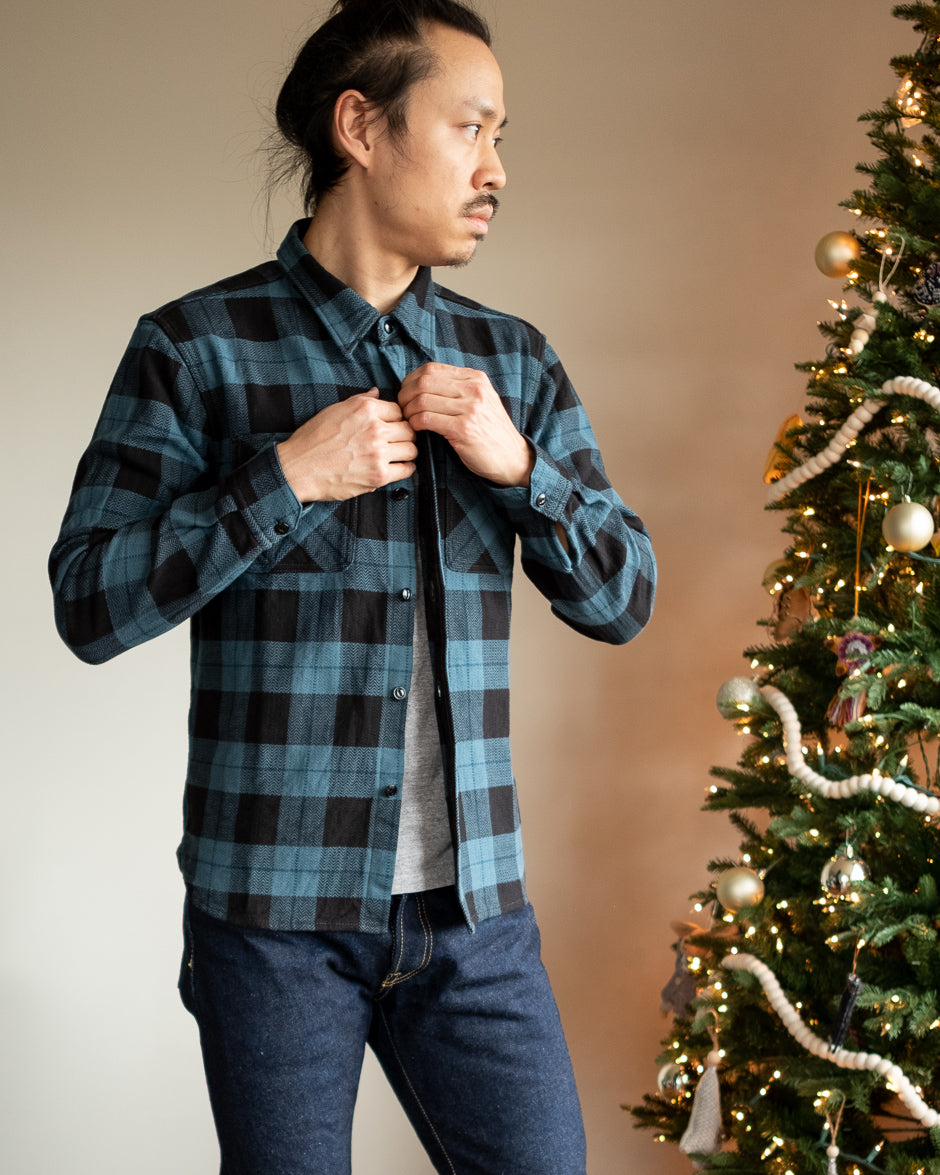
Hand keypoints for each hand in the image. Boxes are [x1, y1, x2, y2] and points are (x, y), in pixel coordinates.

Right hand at [276, 389, 417, 502]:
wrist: (298, 468)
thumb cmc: (313, 439)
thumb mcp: (334, 410)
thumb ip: (360, 400)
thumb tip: (377, 392)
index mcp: (365, 409)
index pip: (398, 410)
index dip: (395, 419)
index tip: (390, 426)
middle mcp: (374, 429)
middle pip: (409, 429)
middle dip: (404, 435)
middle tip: (396, 442)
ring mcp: (378, 453)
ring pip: (412, 449)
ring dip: (406, 452)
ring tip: (396, 455)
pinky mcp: (378, 475)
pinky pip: (407, 470)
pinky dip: (405, 469)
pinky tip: (396, 467)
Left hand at [398, 363, 533, 486]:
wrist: (512, 457)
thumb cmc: (490, 432)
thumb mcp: (481, 401)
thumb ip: (458, 389)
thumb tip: (423, 382)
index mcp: (476, 378)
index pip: (432, 369)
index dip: (412, 380)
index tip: (406, 393)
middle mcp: (474, 389)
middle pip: (424, 382)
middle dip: (406, 395)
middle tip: (402, 408)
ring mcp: (470, 408)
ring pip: (422, 400)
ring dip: (408, 411)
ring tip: (409, 421)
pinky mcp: (464, 429)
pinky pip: (426, 419)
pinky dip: (415, 423)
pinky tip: (416, 429)